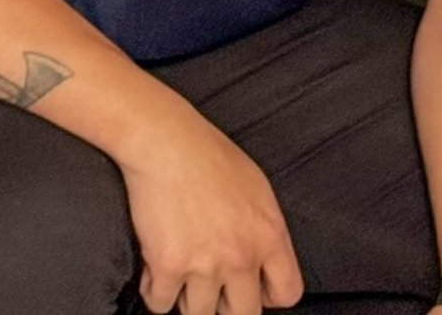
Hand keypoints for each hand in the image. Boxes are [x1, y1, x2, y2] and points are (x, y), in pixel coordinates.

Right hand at [119, 97, 303, 314]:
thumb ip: (263, 233)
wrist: (168, 143)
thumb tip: (263, 268)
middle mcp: (241, 255)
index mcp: (269, 234)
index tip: (252, 290)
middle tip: (212, 286)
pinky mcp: (168, 267)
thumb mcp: (257, 190)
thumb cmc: (210, 158)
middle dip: (226, 305)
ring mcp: (205, 265)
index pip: (287, 293)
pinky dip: (154, 290)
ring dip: (188, 298)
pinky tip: (156, 267)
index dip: (267, 296)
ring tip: (183, 271)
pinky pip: (159, 304)